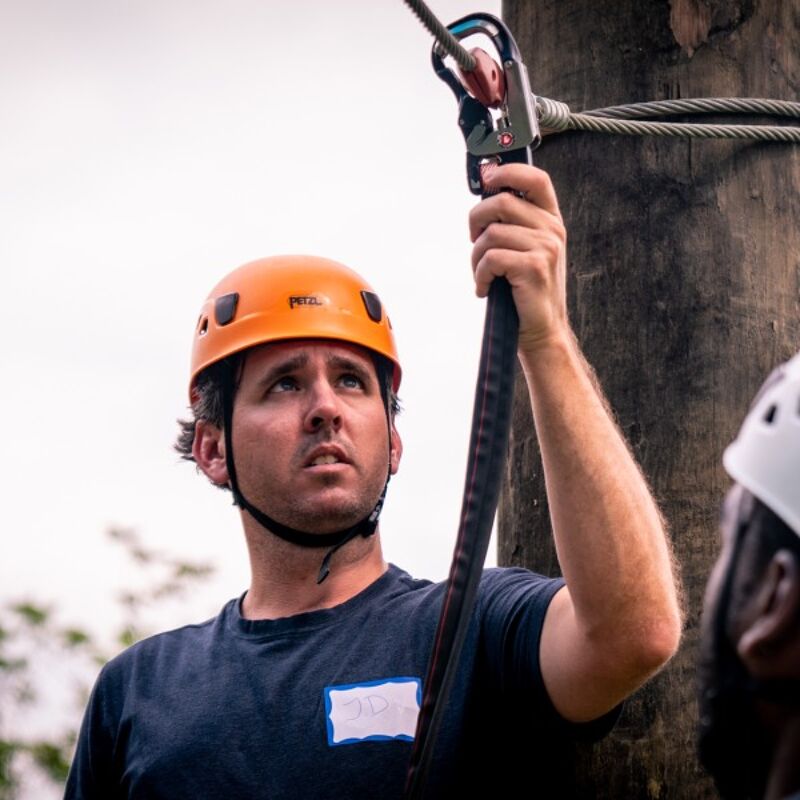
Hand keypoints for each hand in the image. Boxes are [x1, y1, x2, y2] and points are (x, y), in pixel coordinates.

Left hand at [469, 164, 568, 353]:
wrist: (542, 330)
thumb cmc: (526, 291)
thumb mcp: (526, 250)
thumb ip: (512, 223)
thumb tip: (485, 195)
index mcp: (551, 220)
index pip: (535, 178)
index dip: (508, 171)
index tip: (486, 179)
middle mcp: (552, 230)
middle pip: (501, 201)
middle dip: (476, 221)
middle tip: (474, 243)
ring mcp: (545, 248)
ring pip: (491, 233)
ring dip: (476, 257)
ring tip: (482, 274)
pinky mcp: (534, 267)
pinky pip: (491, 258)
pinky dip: (480, 275)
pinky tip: (485, 288)